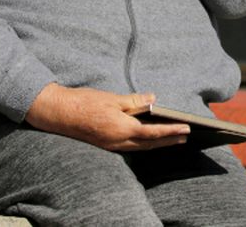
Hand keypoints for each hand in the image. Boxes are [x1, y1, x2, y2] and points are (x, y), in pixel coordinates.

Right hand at [24, 84, 188, 151]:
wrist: (59, 113)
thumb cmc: (85, 103)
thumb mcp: (112, 98)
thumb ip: (135, 101)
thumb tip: (154, 99)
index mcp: (121, 128)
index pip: (152, 132)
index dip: (171, 131)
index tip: (186, 129)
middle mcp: (118, 141)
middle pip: (149, 143)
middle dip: (169, 140)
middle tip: (186, 137)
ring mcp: (112, 146)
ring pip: (141, 147)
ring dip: (158, 144)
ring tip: (174, 139)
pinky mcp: (107, 145)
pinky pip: (131, 147)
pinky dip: (145, 143)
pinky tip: (151, 139)